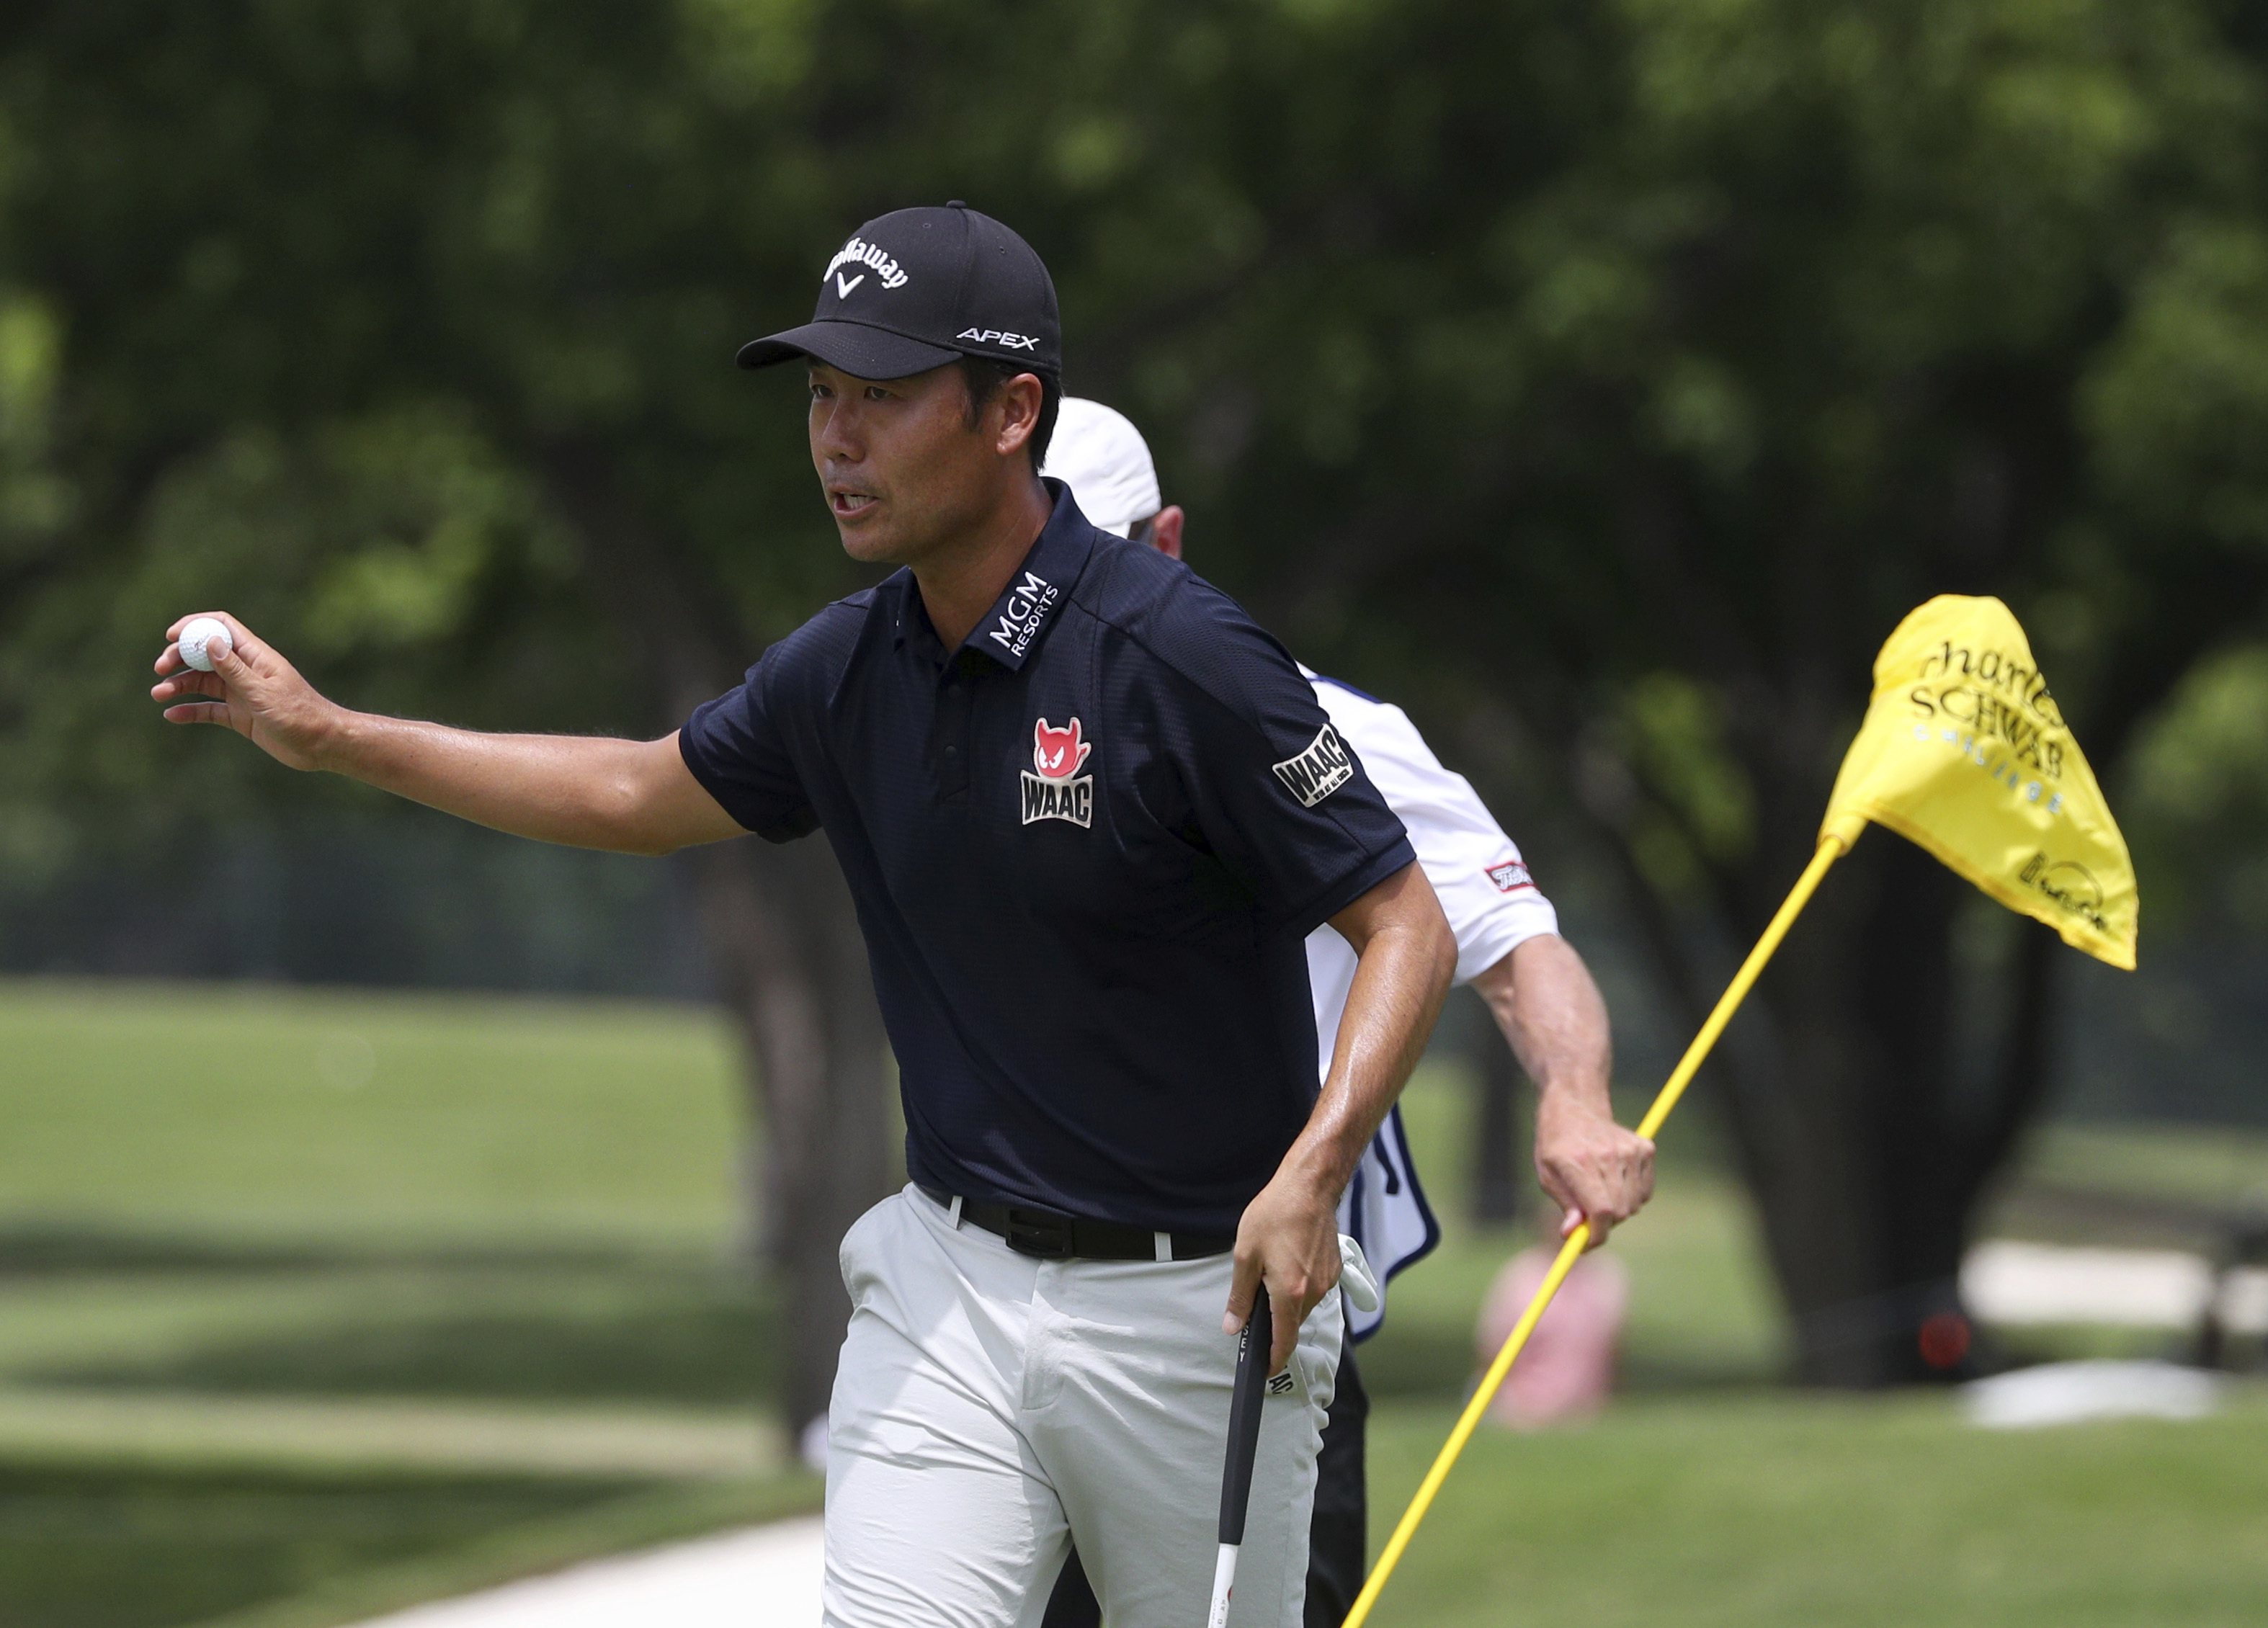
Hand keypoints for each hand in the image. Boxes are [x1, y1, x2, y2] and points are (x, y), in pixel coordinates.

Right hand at [151, 613, 341, 770]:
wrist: (322, 745)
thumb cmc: (300, 715)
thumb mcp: (263, 691)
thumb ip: (234, 669)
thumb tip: (209, 641)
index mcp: (255, 656)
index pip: (221, 627)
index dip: (195, 625)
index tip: (170, 635)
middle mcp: (246, 671)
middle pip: (205, 654)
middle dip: (179, 658)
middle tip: (160, 669)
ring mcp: (242, 693)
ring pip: (203, 683)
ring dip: (179, 685)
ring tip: (158, 694)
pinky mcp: (241, 716)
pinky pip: (209, 709)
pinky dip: (190, 710)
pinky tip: (171, 715)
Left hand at [1224, 1169, 1340, 1374]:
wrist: (1309, 1187)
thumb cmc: (1276, 1215)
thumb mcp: (1245, 1256)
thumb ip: (1240, 1296)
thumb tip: (1233, 1327)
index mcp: (1290, 1293)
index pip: (1283, 1341)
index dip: (1273, 1360)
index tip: (1264, 1370)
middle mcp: (1314, 1292)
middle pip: (1292, 1323)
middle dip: (1275, 1323)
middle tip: (1254, 1304)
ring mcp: (1328, 1281)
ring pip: (1304, 1306)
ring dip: (1287, 1301)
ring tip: (1271, 1271)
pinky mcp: (1334, 1269)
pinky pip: (1315, 1289)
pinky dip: (1300, 1287)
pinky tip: (1288, 1262)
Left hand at [1534, 1092, 1653, 1249]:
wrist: (1575, 1105)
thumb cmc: (1556, 1144)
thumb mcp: (1548, 1175)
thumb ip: (1565, 1205)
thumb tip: (1572, 1234)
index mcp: (1578, 1162)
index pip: (1600, 1211)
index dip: (1597, 1235)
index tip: (1586, 1244)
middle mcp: (1607, 1155)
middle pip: (1619, 1212)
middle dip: (1604, 1224)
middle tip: (1590, 1218)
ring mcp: (1630, 1150)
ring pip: (1634, 1205)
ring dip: (1619, 1210)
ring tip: (1600, 1192)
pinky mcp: (1645, 1149)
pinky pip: (1645, 1192)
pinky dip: (1633, 1197)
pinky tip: (1615, 1181)